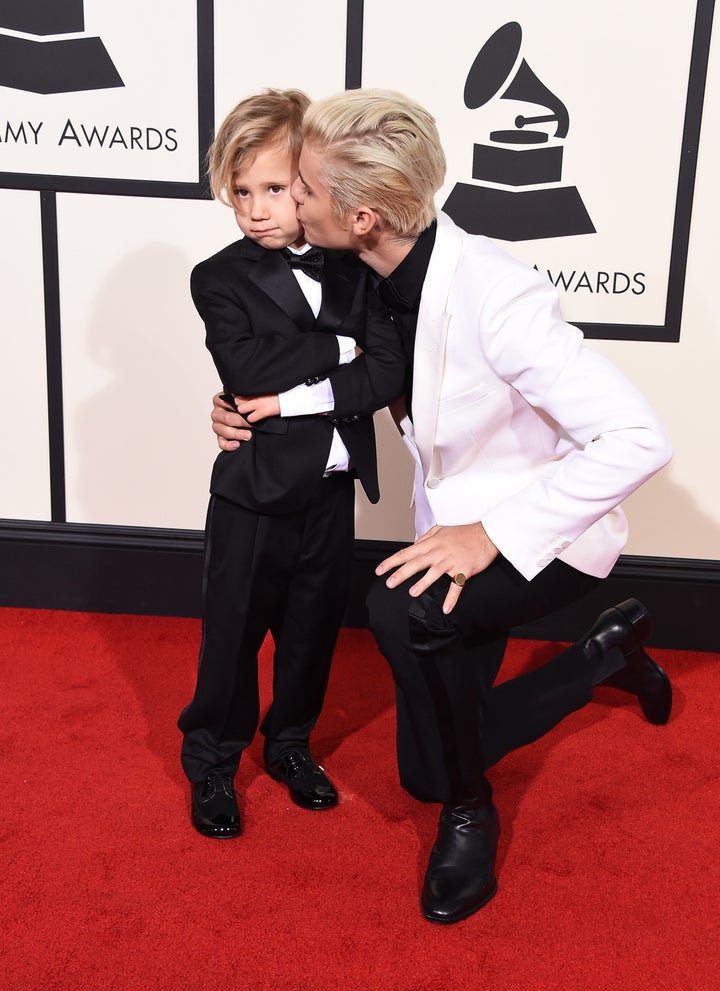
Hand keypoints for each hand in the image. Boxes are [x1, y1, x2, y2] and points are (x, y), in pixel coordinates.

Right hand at [211, 392, 251, 450]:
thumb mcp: (245, 398)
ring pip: (223, 430)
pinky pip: (221, 442)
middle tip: (251, 425)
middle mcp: (217, 413)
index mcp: (219, 400)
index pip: (225, 402)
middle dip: (240, 422)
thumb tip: (248, 398)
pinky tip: (237, 445)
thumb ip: (245, 397)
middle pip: (226, 418)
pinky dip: (228, 445)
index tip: (248, 410)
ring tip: (247, 436)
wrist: (248, 416)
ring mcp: (217, 426)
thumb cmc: (245, 406)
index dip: (237, 407)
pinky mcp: (220, 437)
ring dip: (236, 434)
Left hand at [234, 393, 279, 422]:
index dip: (238, 398)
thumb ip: (256, 390)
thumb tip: (248, 393)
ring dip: (244, 413)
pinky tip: (256, 418)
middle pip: (237, 401)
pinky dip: (252, 420)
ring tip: (249, 414)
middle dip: (239, 405)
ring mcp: (258, 403)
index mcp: (255, 389)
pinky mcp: (263, 411)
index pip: (238, 393)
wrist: (290, 397)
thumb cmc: (279, 393)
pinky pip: (250, 418)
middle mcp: (255, 395)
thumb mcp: (265, 389)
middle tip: (244, 408)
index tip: (240, 400)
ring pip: (240, 409)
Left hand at [375, 522, 498, 613]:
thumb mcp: (440, 529)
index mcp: (431, 543)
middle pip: (416, 563)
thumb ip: (425, 537)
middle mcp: (439, 552)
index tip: (380, 570)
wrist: (486, 534)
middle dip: (401, 573)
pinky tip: (446, 608)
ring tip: (412, 592)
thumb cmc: (463, 533)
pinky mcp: (464, 570)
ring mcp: (451, 561)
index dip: (392, 561)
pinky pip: (457, 586)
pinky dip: (451, 598)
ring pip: (434, 573)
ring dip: (423, 583)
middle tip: (389, 583)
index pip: (407, 552)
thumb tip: (413, 544)